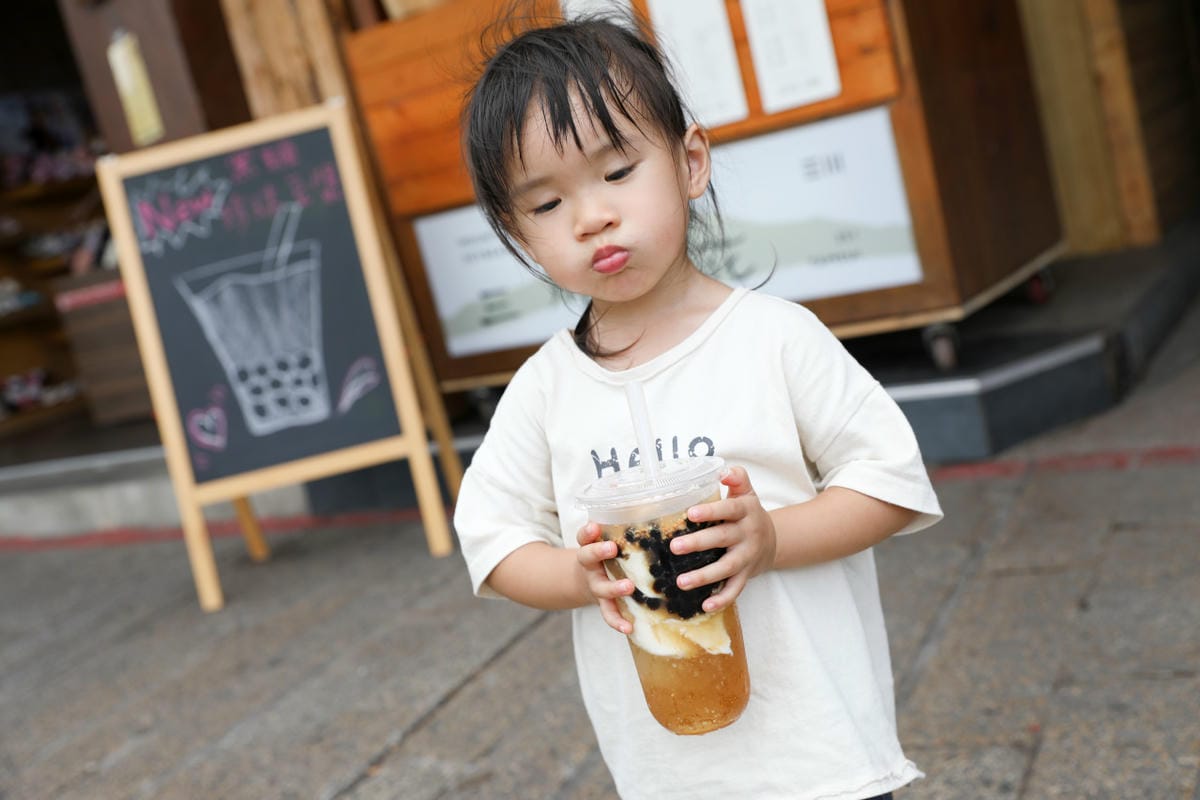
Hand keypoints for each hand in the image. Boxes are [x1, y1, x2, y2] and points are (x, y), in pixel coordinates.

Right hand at [576, 522, 634, 633]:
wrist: (588, 580)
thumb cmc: (608, 553)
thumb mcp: (610, 536)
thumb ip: (622, 522)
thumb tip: (638, 498)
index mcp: (591, 545)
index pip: (584, 535)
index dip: (588, 530)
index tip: (595, 526)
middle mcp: (590, 565)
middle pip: (586, 557)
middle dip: (598, 552)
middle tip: (611, 548)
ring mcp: (596, 585)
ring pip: (600, 587)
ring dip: (613, 587)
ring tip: (628, 587)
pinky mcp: (604, 603)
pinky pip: (609, 613)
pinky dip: (617, 621)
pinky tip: (628, 628)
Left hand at [670, 466, 776, 613]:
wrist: (774, 540)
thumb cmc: (748, 513)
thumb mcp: (747, 493)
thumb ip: (737, 478)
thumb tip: (723, 471)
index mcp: (745, 511)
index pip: (729, 509)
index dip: (711, 511)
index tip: (691, 513)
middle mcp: (747, 534)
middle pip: (722, 539)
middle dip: (698, 543)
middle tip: (674, 547)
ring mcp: (747, 557)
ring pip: (726, 568)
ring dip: (704, 576)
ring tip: (681, 582)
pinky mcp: (746, 575)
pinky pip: (735, 589)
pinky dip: (722, 599)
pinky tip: (704, 606)